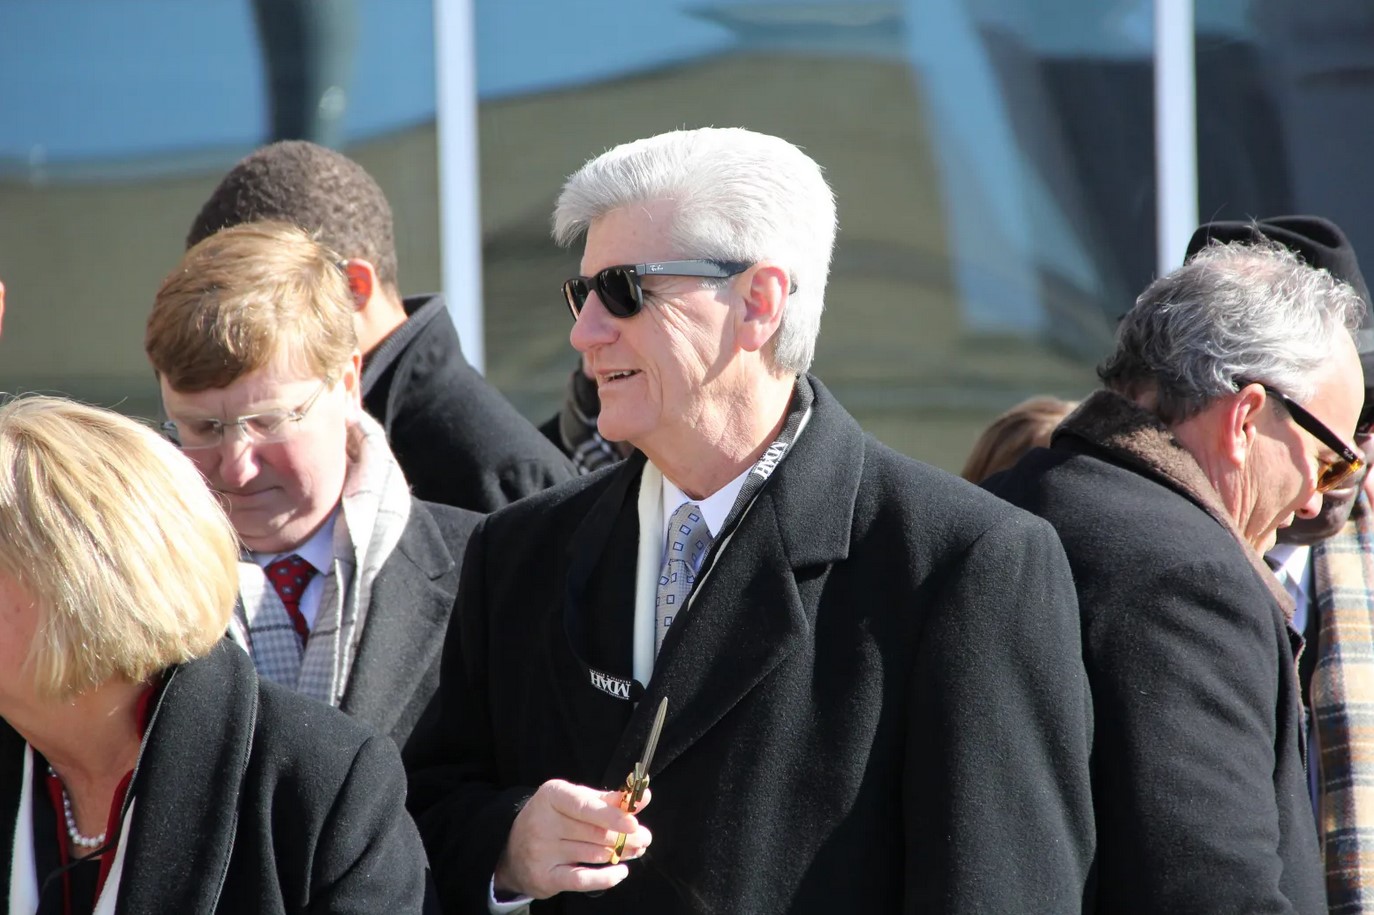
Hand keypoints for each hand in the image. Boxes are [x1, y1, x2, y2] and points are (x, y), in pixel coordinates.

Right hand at [494, 779, 652, 898]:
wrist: (512, 848)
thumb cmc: (553, 819)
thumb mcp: (575, 801)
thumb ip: (608, 800)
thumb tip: (642, 796)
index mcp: (552, 796)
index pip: (584, 806)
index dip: (611, 815)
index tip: (634, 822)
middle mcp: (543, 822)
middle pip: (593, 832)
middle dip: (625, 837)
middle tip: (645, 838)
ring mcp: (541, 851)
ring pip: (591, 854)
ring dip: (620, 854)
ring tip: (637, 850)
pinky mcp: (544, 877)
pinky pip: (580, 879)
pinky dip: (604, 878)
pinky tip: (620, 872)